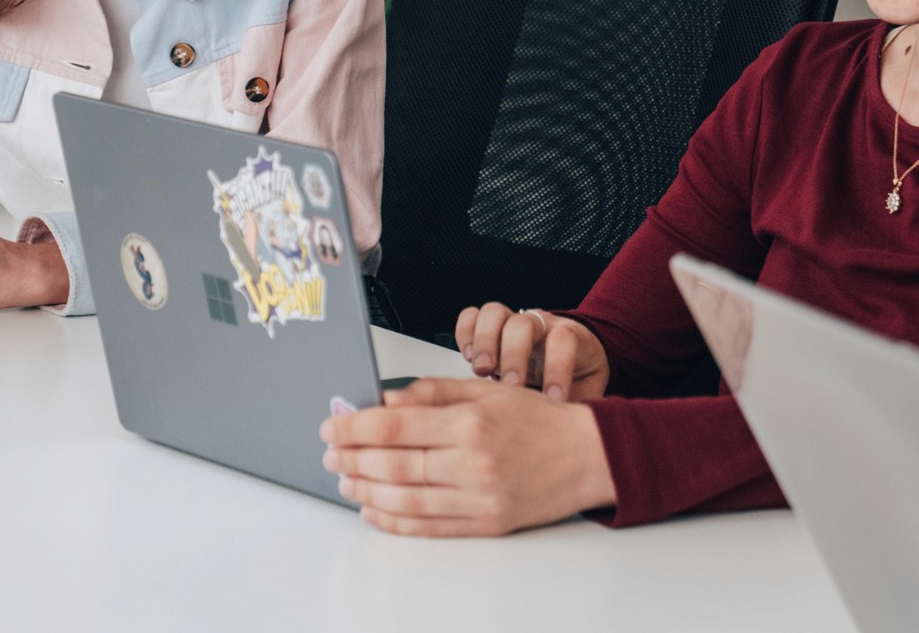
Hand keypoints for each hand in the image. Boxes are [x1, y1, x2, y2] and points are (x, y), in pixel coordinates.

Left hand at [319, 378, 616, 536]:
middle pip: (393, 465)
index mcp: (471, 422)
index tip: (332, 425)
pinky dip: (394, 521)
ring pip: (405, 501)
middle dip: (352, 460)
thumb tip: (386, 399)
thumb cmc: (540, 420)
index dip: (356, 426)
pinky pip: (428, 528)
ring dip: (366, 493)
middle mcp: (473, 463)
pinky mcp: (486, 525)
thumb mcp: (487, 390)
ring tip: (345, 482)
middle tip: (330, 454)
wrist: (589, 455)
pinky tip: (374, 510)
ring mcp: (479, 499)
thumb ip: (433, 392)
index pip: (395, 425)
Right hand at [454, 302, 609, 401]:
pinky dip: (465, 333)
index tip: (553, 400)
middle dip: (513, 357)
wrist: (576, 355)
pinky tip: (468, 357)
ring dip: (484, 342)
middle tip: (511, 387)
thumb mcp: (590, 391)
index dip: (557, 369)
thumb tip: (578, 432)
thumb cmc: (580, 377)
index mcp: (571, 337)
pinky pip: (472, 315)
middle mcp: (540, 325)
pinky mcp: (492, 326)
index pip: (564, 339)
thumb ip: (583, 405)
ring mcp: (514, 321)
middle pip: (523, 324)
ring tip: (482, 372)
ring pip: (494, 312)